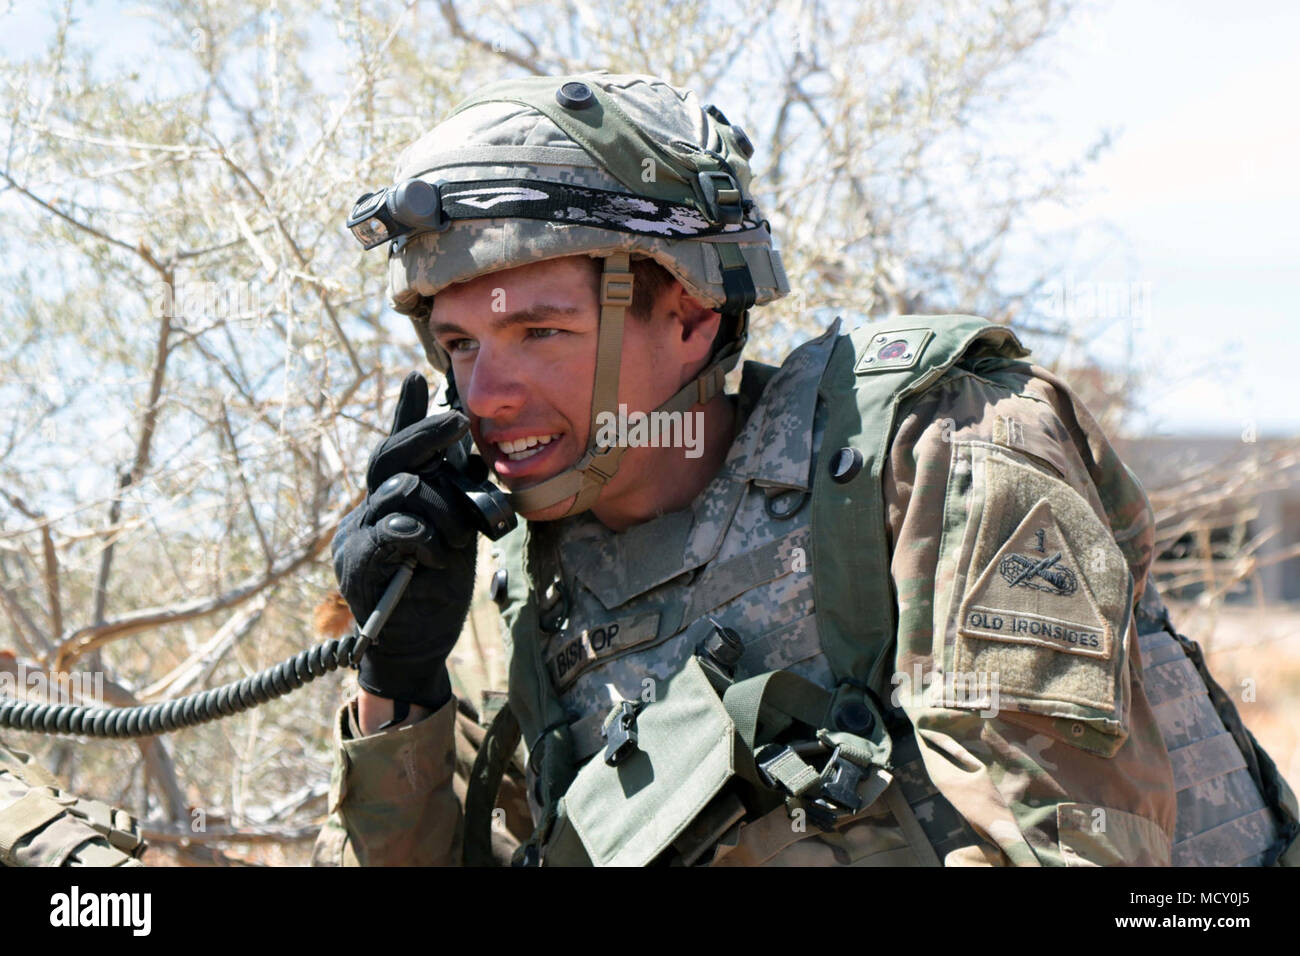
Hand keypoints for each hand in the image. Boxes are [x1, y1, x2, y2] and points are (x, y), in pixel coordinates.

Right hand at [331, 372, 478, 709]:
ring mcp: (356, 536)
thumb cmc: (437, 587)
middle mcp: (367, 510)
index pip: (396, 447)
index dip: (406, 413)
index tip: (415, 376)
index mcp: (390, 500)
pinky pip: (393, 531)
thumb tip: (476, 458)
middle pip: (390, 456)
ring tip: (456, 541)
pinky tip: (433, 554)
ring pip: (402, 491)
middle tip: (458, 422)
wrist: (418, 644)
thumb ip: (455, 497)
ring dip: (442, 511)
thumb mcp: (456, 533)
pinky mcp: (358, 565)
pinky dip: (421, 536)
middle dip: (426, 435)